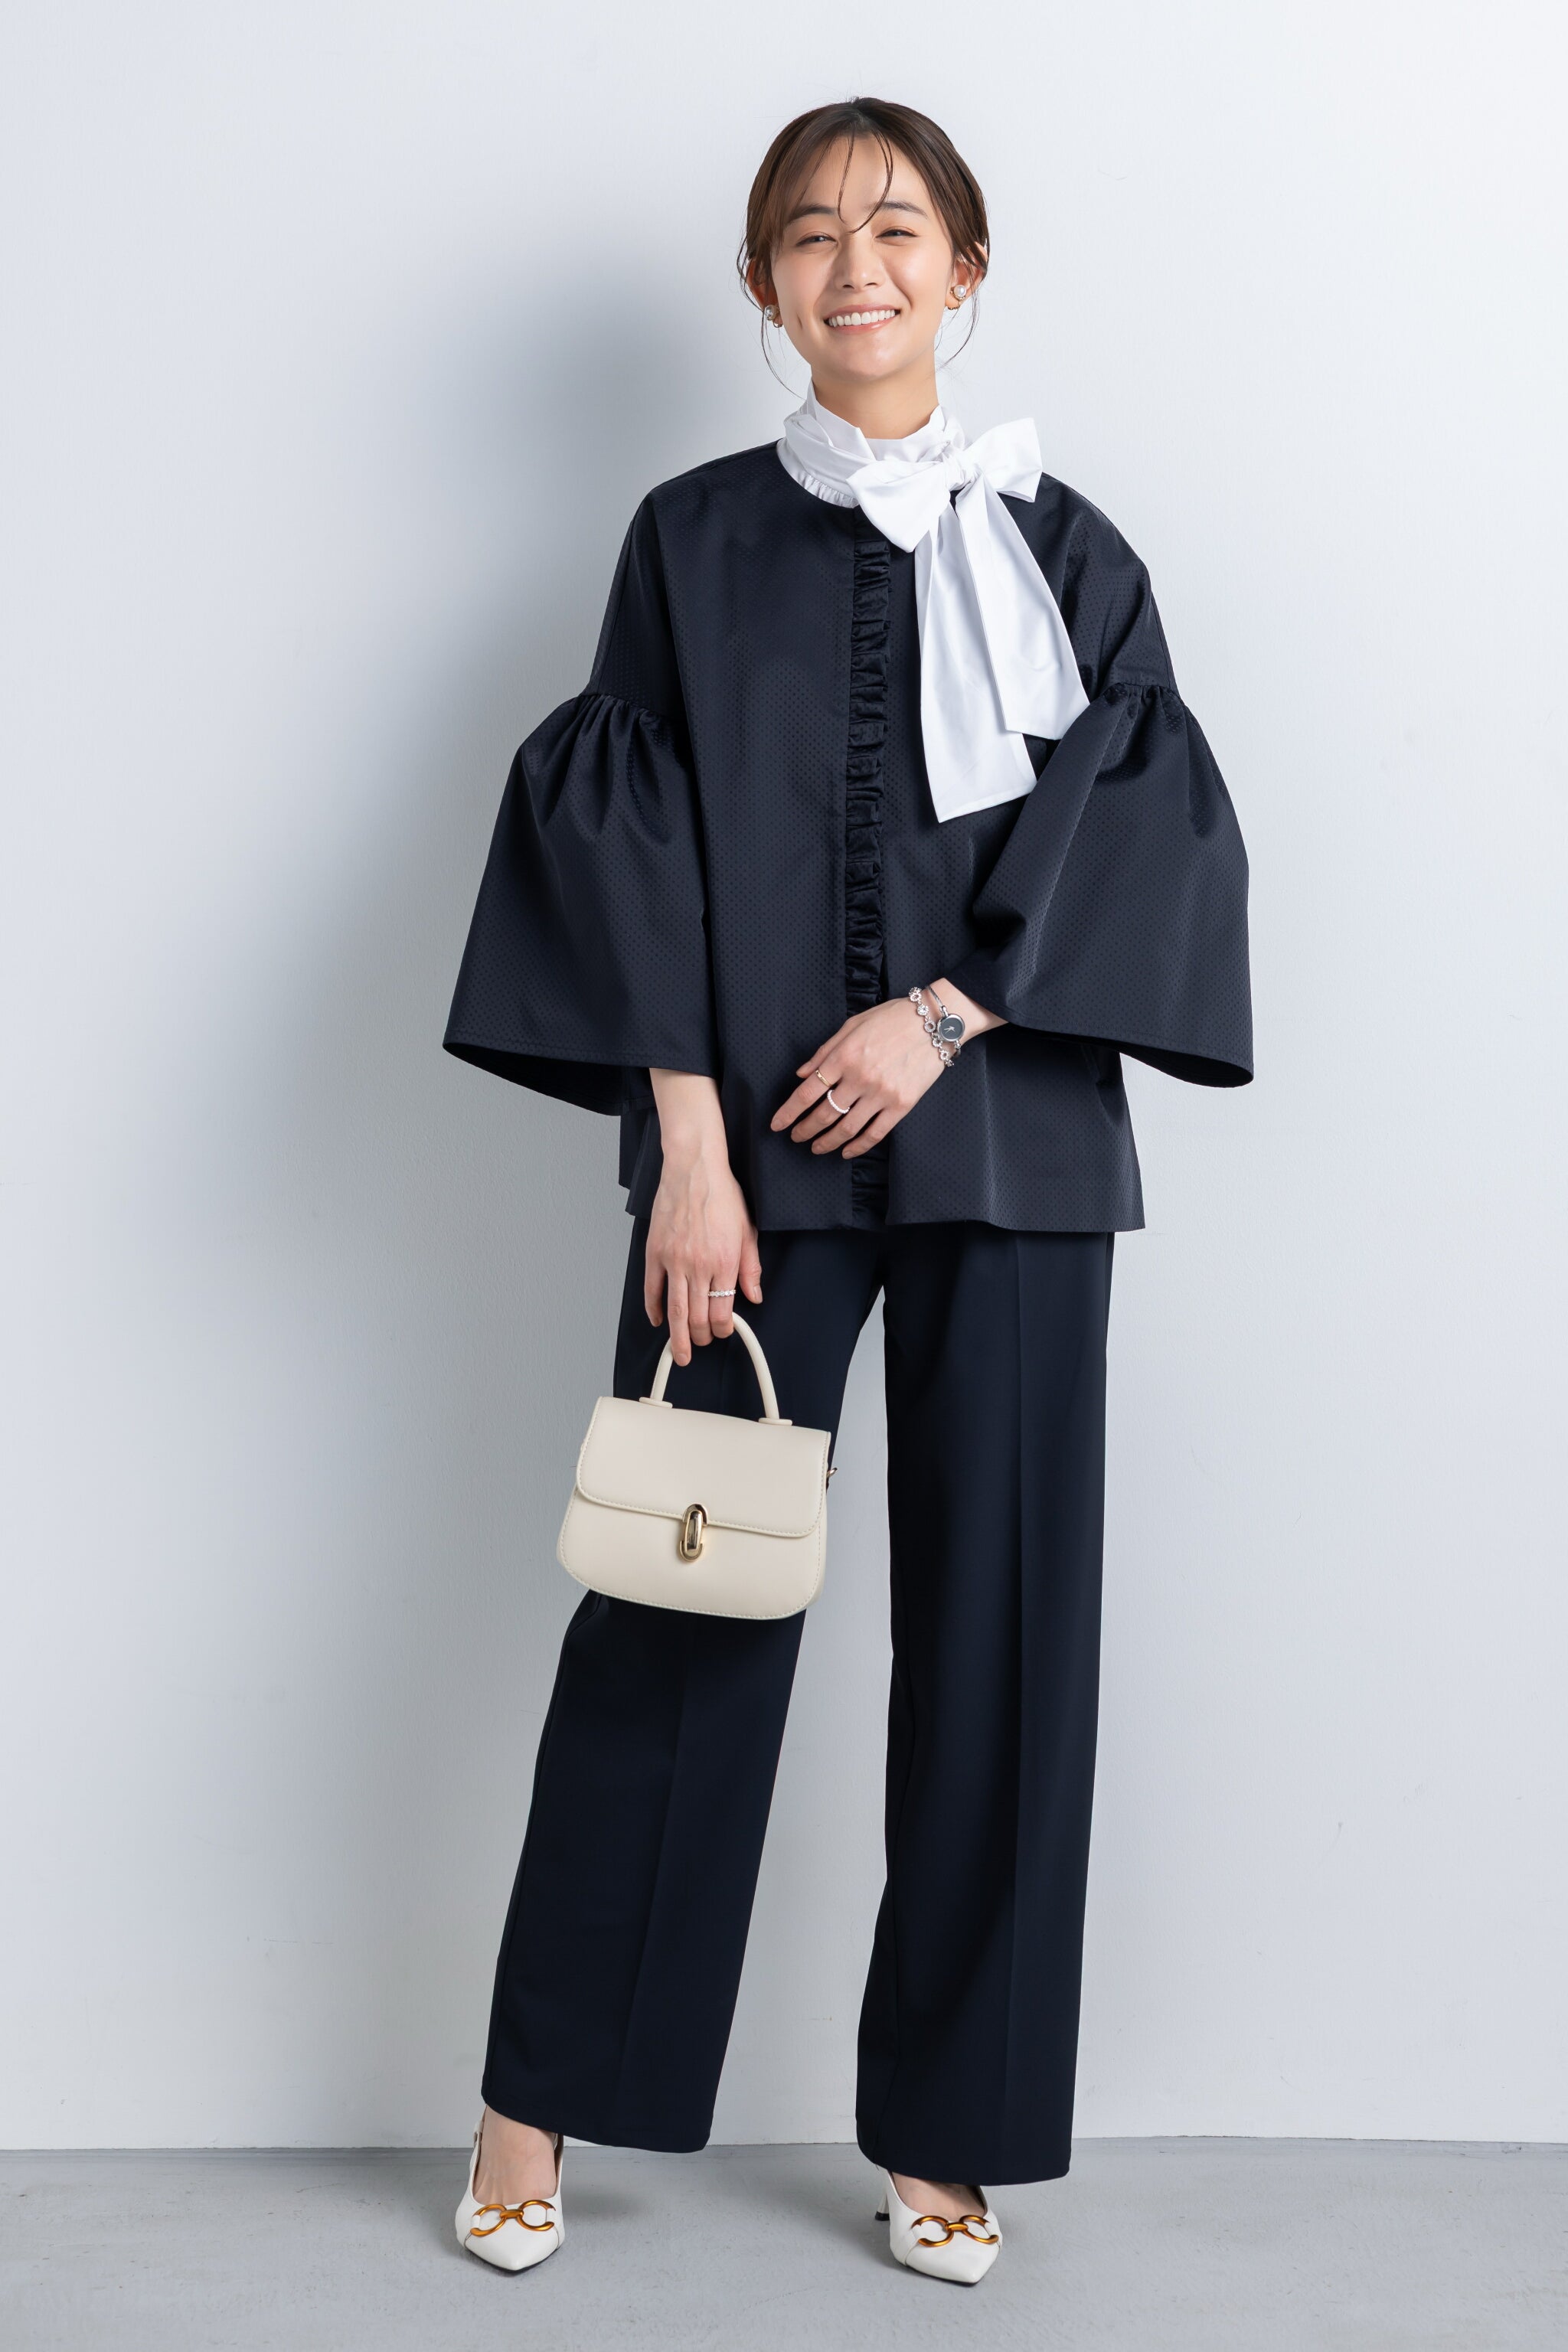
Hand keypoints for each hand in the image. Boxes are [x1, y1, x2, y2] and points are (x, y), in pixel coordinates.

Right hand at [645, 1071, 761, 1364]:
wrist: (694, 1169)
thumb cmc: (722, 1195)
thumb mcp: (748, 1230)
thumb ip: (751, 1267)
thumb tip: (754, 1295)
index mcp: (725, 1262)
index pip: (722, 1310)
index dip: (723, 1329)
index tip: (724, 1332)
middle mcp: (698, 1265)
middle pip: (697, 1316)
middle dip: (701, 1338)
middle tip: (701, 1345)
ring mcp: (674, 1260)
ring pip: (674, 1310)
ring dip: (677, 1337)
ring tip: (679, 1354)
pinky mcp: (655, 1252)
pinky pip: (652, 1289)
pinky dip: (654, 1309)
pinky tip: (657, 1320)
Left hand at [769, 981, 1003, 1158]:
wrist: (934, 1023)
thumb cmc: (891, 1019)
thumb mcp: (852, 1026)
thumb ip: (824, 1052)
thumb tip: (802, 1075)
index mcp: (844, 1056)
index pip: (807, 1092)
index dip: (789, 1112)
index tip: (777, 1125)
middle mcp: (860, 1078)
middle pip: (823, 1114)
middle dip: (804, 1129)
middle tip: (795, 1138)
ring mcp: (882, 1094)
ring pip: (846, 1128)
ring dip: (827, 1142)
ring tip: (816, 1148)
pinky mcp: (901, 1105)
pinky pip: (875, 1133)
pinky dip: (857, 1147)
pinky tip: (846, 1151)